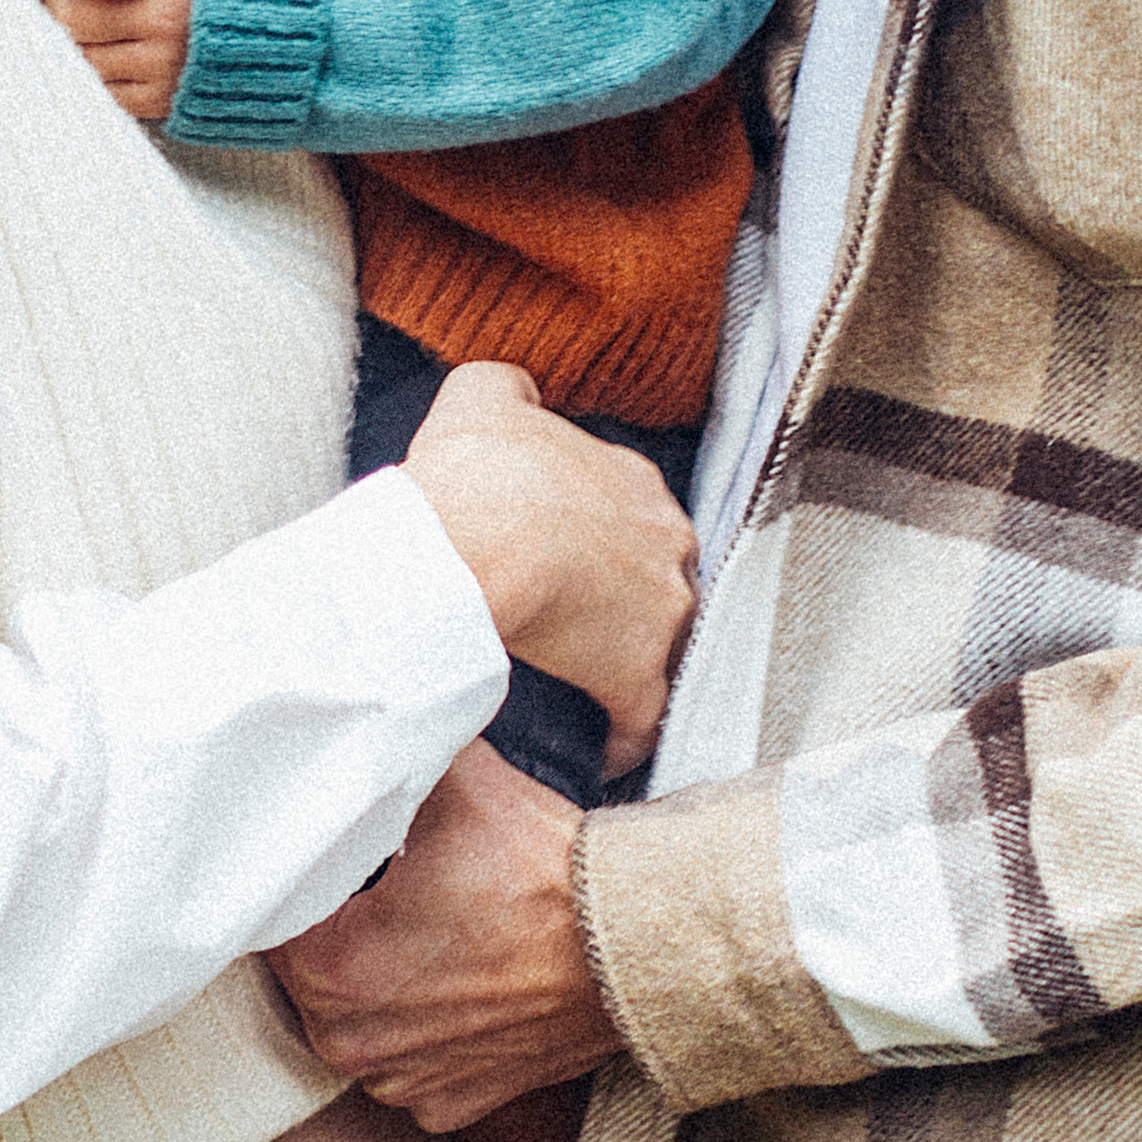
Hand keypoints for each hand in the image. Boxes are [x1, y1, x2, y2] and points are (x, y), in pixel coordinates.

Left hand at [50, 0, 199, 119]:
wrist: (303, 32)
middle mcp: (169, 20)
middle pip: (75, 16)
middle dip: (65, 0)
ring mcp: (165, 64)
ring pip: (82, 55)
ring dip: (81, 37)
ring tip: (101, 22)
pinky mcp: (165, 99)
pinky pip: (105, 90)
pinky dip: (103, 70)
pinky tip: (120, 52)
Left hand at [271, 740, 619, 1129]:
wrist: (637, 947)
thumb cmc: (546, 872)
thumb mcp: (455, 782)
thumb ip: (390, 753)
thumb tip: (359, 723)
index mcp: (333, 971)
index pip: (279, 915)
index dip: (304, 875)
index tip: (336, 851)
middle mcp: (355, 1044)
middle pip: (311, 972)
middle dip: (338, 927)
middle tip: (380, 882)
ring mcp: (404, 1082)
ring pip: (357, 1018)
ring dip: (377, 980)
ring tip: (425, 928)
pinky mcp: (451, 1103)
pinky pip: (407, 1058)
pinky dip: (422, 1024)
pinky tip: (455, 979)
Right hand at [400, 361, 693, 775]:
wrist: (475, 541)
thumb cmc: (475, 474)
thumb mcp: (480, 400)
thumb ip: (505, 388)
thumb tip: (519, 395)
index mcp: (634, 482)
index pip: (634, 514)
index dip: (602, 540)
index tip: (570, 562)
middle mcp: (666, 543)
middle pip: (658, 578)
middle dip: (626, 602)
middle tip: (576, 625)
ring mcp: (662, 613)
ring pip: (661, 648)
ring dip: (632, 668)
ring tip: (588, 688)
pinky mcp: (639, 678)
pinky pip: (641, 720)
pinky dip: (624, 737)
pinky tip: (601, 753)